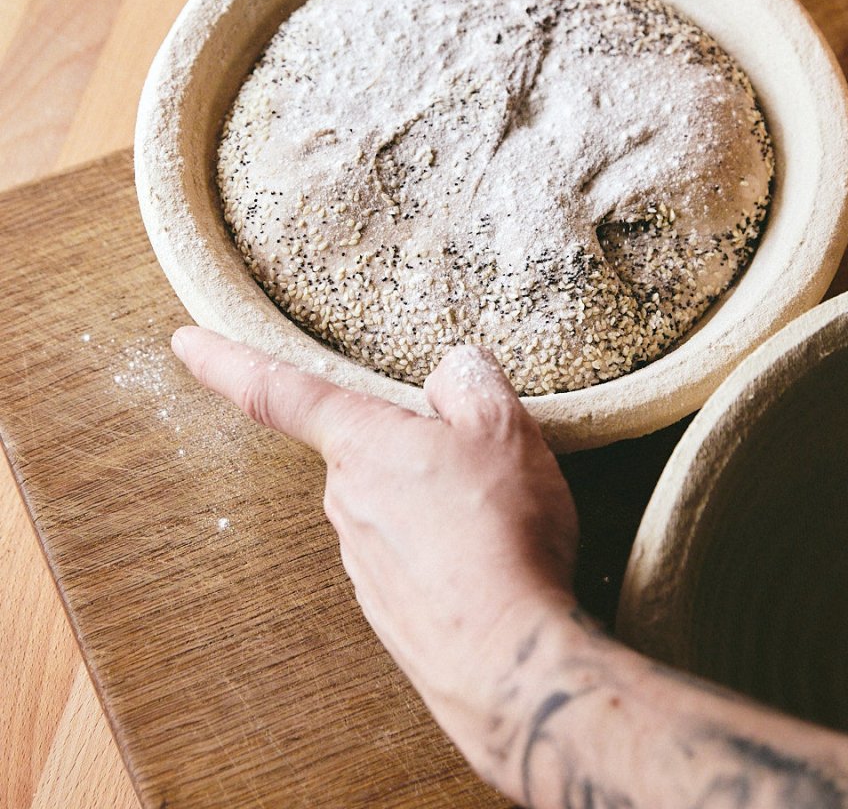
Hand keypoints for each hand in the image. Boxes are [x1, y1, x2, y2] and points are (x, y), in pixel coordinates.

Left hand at [171, 327, 579, 755]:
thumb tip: (451, 371)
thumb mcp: (502, 430)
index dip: (225, 360)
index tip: (183, 342)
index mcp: (360, 444)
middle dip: (410, 443)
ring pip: (392, 501)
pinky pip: (408, 551)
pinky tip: (483, 555)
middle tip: (476, 456)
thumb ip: (469, 383)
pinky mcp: (385, 605)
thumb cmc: (499, 535)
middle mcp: (344, 500)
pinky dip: (442, 546)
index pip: (276, 391)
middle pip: (365, 447)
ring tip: (496, 514)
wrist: (507, 661)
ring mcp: (361, 558)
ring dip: (431, 498)